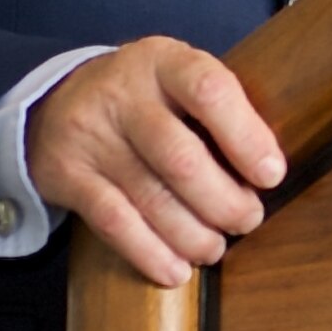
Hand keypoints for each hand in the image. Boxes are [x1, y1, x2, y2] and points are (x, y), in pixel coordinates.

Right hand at [25, 36, 285, 285]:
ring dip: (193, 235)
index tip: (271, 175)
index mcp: (164, 61)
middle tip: (248, 219)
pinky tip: (175, 270)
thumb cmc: (145, 95)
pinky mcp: (67, 174)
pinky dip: (150, 253)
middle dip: (224, 201)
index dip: (246, 136)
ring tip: (215, 247)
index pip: (209, 90)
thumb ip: (220, 110)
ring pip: (151, 197)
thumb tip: (268, 171)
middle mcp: (124, 93)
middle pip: (182, 157)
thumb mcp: (177, 79)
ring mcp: (92, 133)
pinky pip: (114, 222)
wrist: (60, 99)